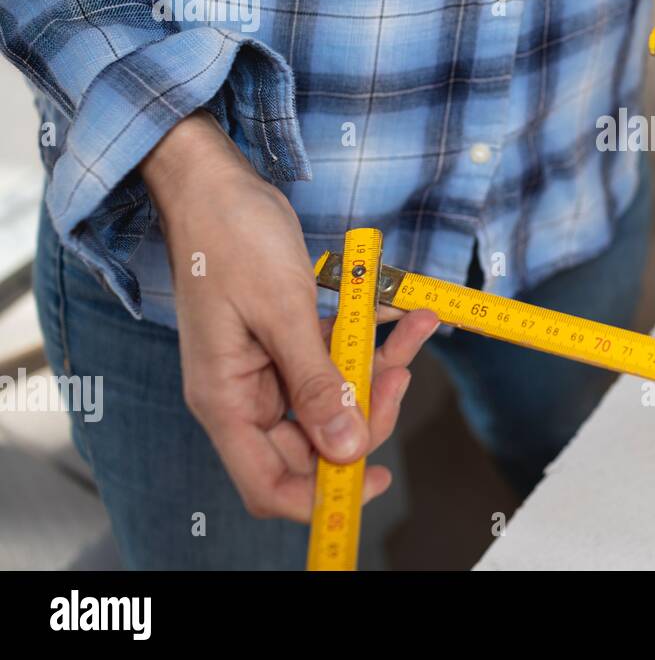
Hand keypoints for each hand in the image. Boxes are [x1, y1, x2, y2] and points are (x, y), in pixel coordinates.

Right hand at [142, 111, 439, 520]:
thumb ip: (316, 381)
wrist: (215, 183)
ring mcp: (267, 368)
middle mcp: (245, 394)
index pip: (270, 483)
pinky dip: (368, 339)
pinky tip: (400, 314)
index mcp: (227, 400)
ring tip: (416, 326)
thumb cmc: (230, 238)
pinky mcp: (287, 341)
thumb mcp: (281, 310)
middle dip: (366, 413)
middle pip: (314, 442)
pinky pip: (335, 358)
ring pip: (334, 396)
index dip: (321, 496)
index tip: (374, 480)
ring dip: (378, 368)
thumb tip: (348, 449)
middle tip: (403, 371)